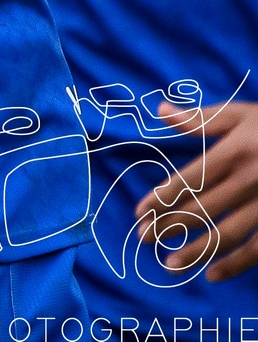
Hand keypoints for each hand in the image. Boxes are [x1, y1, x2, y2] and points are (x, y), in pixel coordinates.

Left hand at [136, 100, 257, 280]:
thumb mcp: (241, 115)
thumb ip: (201, 119)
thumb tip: (161, 110)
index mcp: (236, 151)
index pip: (190, 179)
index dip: (162, 197)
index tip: (139, 213)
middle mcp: (251, 179)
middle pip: (202, 208)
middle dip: (169, 225)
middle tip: (143, 238)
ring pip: (227, 233)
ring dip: (196, 251)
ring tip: (169, 265)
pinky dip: (236, 265)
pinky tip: (211, 275)